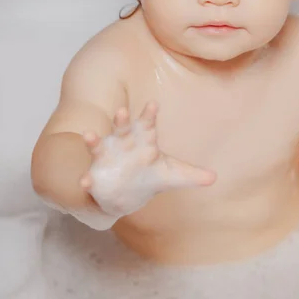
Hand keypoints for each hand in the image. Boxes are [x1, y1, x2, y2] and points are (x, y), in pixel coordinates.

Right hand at [79, 100, 216, 216]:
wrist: (127, 194)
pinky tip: (84, 181)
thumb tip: (214, 178)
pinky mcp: (95, 175)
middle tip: (121, 110)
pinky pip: (88, 175)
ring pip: (99, 145)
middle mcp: (123, 144)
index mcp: (143, 140)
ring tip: (88, 134)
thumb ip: (191, 175)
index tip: (154, 103)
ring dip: (93, 140)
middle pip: (122, 128)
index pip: (147, 123)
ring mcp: (107, 158)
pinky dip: (85, 178)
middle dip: (121, 119)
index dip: (150, 114)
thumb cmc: (150, 175)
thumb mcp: (172, 175)